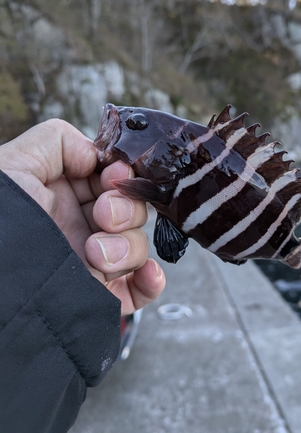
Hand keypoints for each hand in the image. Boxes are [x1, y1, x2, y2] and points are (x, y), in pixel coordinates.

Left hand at [0, 119, 164, 314]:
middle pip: (132, 210)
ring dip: (129, 247)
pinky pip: (139, 288)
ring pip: (137, 246)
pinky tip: (146, 274)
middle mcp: (82, 226)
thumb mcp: (17, 163)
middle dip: (126, 210)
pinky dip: (151, 280)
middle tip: (103, 216)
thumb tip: (95, 156)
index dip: (121, 175)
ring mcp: (94, 261)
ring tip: (97, 255)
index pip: (112, 179)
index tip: (114, 176)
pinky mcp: (100, 294)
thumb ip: (58, 140)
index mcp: (65, 195)